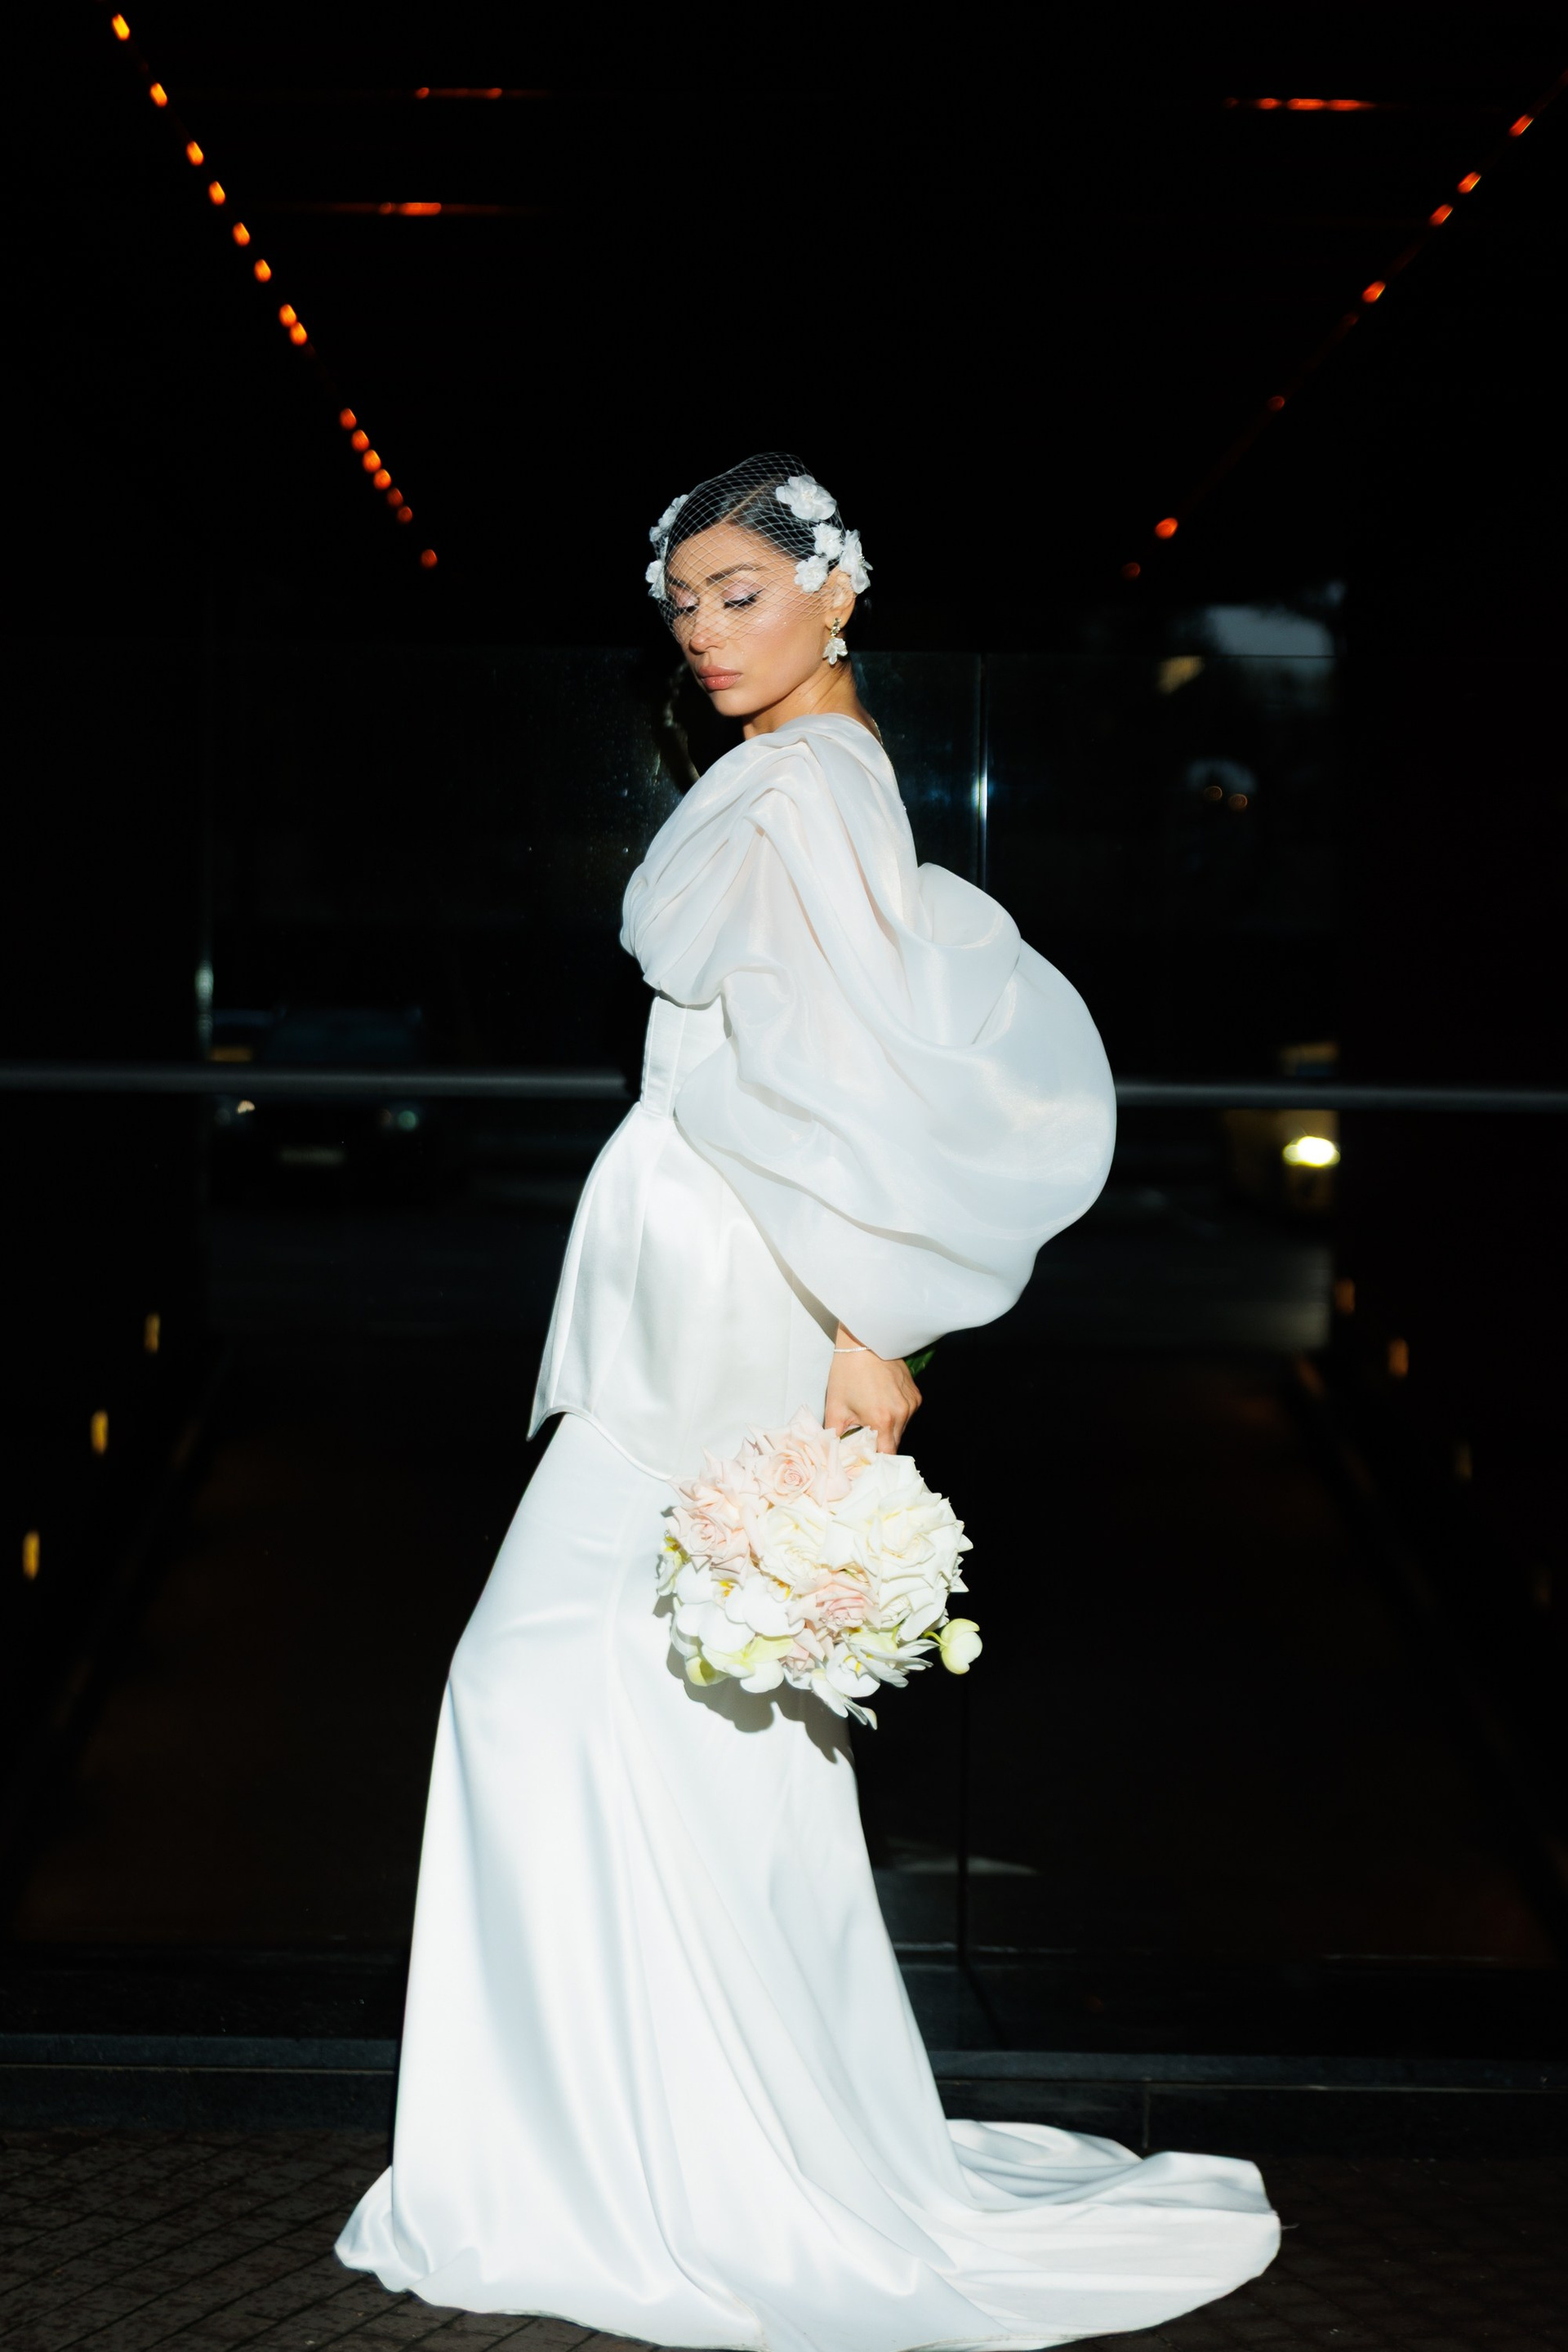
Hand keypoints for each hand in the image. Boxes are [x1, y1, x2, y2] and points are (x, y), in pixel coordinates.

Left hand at [824, 1325, 921, 1454]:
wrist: (864, 1341)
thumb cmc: (847, 1372)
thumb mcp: (835, 1407)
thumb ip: (833, 1437)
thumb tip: (832, 1454)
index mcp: (881, 1420)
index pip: (886, 1455)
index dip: (875, 1461)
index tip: (865, 1461)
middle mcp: (901, 1414)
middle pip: (894, 1444)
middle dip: (880, 1445)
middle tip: (864, 1439)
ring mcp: (911, 1404)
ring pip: (901, 1430)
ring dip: (888, 1430)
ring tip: (872, 1417)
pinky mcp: (915, 1395)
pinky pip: (907, 1415)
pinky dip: (895, 1416)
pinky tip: (881, 1404)